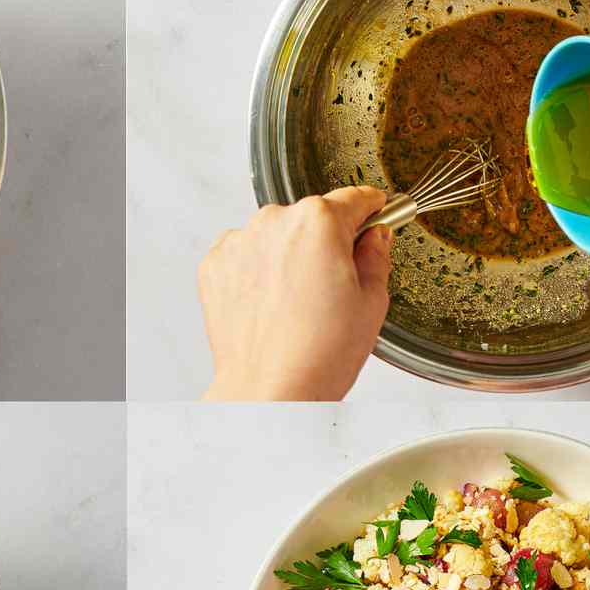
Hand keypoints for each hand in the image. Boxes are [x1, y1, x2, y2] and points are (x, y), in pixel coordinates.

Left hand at [198, 187, 391, 400]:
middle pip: (311, 218)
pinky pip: (245, 256)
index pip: (353, 199)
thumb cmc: (319, 355)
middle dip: (325, 242)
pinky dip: (257, 272)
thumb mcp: (372, 302)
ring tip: (298, 304)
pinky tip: (271, 306)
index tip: (375, 213)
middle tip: (334, 285)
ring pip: (275, 236)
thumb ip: (375, 257)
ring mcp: (239, 243)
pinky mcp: (215, 266)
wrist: (269, 391)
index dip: (371, 209)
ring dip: (288, 255)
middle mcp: (274, 222)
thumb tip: (374, 238)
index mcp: (318, 222)